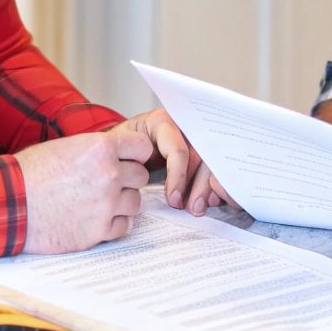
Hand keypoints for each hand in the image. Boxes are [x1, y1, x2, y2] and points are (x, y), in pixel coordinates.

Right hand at [17, 129, 151, 253]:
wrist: (9, 203)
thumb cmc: (30, 173)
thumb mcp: (66, 147)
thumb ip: (96, 151)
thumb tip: (115, 155)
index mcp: (100, 148)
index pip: (142, 147)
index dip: (135, 154)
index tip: (127, 160)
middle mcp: (109, 174)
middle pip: (140, 176)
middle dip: (127, 180)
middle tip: (108, 184)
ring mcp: (106, 204)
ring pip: (135, 203)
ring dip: (122, 203)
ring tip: (99, 202)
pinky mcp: (99, 230)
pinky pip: (123, 227)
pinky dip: (113, 224)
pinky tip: (95, 219)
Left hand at [117, 108, 236, 215]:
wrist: (121, 149)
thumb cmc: (119, 148)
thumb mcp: (118, 147)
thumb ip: (127, 154)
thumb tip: (138, 173)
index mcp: (162, 122)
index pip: (178, 149)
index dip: (178, 176)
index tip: (173, 200)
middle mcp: (182, 126)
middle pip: (200, 154)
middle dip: (199, 185)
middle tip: (193, 208)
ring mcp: (192, 138)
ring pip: (210, 162)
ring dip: (208, 188)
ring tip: (198, 208)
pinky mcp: (198, 152)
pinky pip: (213, 168)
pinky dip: (213, 185)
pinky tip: (209, 200)